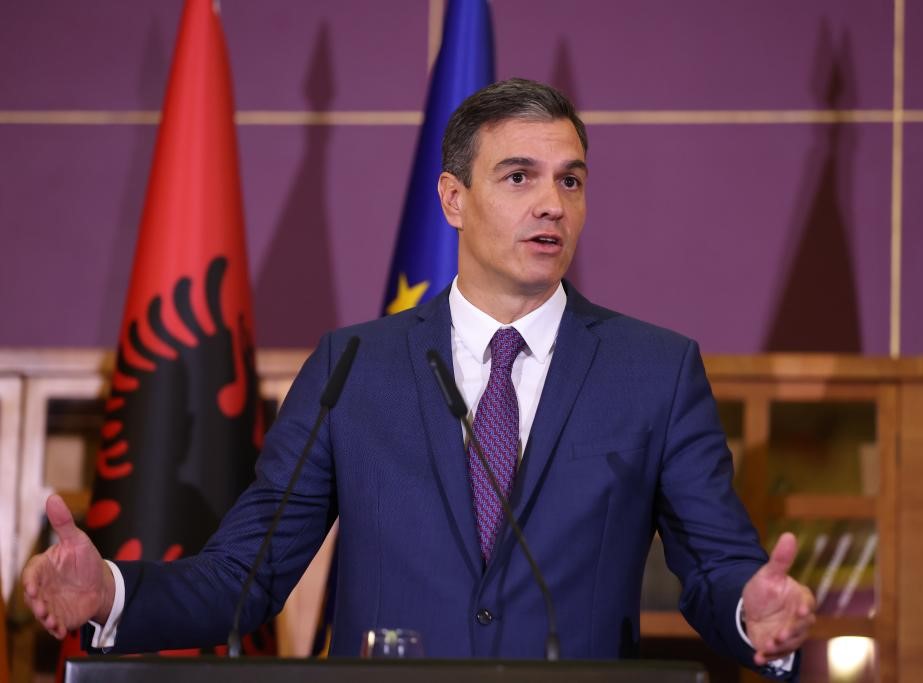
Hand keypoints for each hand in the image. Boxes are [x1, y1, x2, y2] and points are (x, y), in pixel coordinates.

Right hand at [21, 495, 114, 638]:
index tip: (32, 588)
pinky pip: (55, 625)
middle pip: (33, 598)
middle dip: (36, 604)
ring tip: (53, 623)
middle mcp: (42, 588)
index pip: (31, 575)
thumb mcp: (76, 540)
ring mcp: (49, 604)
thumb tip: (52, 497)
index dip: (30, 582)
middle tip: (42, 609)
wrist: (100, 582)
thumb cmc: (84, 559)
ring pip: (42, 614)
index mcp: (42, 568)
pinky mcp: (59, 617)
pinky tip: (62, 632)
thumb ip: (63, 522)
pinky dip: (57, 630)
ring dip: (45, 620)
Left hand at [742, 532, 815, 664]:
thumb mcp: (769, 573)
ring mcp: (791, 635)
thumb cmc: (765, 589)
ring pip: (790, 643)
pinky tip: (757, 657)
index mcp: (801, 599)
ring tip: (767, 646)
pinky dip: (767, 657)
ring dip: (779, 647)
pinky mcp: (779, 647)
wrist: (750, 609)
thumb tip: (788, 535)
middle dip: (790, 632)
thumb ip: (780, 559)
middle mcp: (800, 619)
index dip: (803, 608)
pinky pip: (777, 654)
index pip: (806, 604)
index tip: (799, 610)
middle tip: (779, 635)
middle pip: (800, 627)